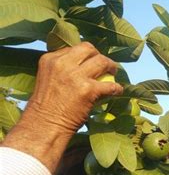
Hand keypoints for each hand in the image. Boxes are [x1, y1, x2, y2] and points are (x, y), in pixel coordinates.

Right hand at [2, 43, 121, 173]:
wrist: (45, 125)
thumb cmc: (46, 107)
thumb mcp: (49, 79)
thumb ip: (63, 70)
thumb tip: (85, 67)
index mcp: (50, 59)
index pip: (74, 48)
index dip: (86, 55)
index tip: (91, 62)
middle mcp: (63, 64)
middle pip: (89, 49)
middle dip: (99, 55)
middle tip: (106, 65)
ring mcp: (76, 76)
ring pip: (102, 61)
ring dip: (111, 67)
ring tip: (113, 73)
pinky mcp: (88, 89)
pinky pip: (110, 86)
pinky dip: (117, 88)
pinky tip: (117, 91)